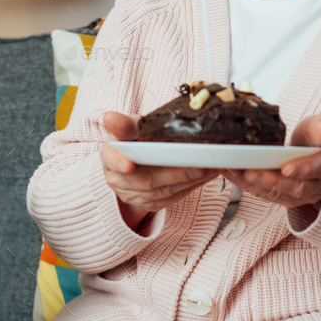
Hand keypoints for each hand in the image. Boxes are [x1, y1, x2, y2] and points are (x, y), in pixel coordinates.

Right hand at [101, 111, 219, 214]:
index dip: (119, 163)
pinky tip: (206, 177)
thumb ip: (124, 123)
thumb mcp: (129, 126)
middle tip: (198, 166)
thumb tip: (110, 116)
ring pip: (162, 192)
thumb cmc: (134, 139)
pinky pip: (171, 198)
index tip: (128, 165)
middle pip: (145, 180)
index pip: (112, 160)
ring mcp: (133, 195)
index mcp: (110, 155)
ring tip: (210, 169)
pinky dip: (191, 188)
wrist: (135, 160)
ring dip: (189, 181)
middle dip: (174, 174)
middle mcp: (118, 179)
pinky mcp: (149, 203)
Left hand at [226, 114, 320, 209]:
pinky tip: (232, 174)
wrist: (317, 150)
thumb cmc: (320, 134)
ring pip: (280, 194)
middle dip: (272, 182)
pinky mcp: (286, 197)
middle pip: (298, 187)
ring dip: (255, 185)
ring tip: (235, 173)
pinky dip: (247, 186)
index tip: (286, 168)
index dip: (305, 169)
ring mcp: (305, 194)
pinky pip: (267, 194)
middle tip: (251, 173)